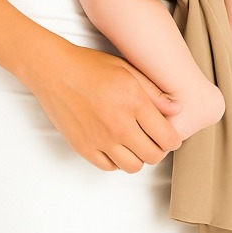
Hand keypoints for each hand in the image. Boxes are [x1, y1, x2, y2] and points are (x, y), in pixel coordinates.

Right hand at [23, 41, 182, 172]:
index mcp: (133, 102)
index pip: (167, 137)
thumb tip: (177, 110)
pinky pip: (110, 167)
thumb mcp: (127, 69)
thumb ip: (154, 92)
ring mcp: (100, 139)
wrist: (54, 70)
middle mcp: (119, 125)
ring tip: (133, 141)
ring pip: (133, 166)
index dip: (172, 139)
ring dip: (138, 156)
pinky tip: (115, 144)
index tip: (169, 134)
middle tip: (153, 138)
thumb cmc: (90, 66)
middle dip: (158, 149)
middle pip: (153, 156)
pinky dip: (116, 160)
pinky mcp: (84, 148)